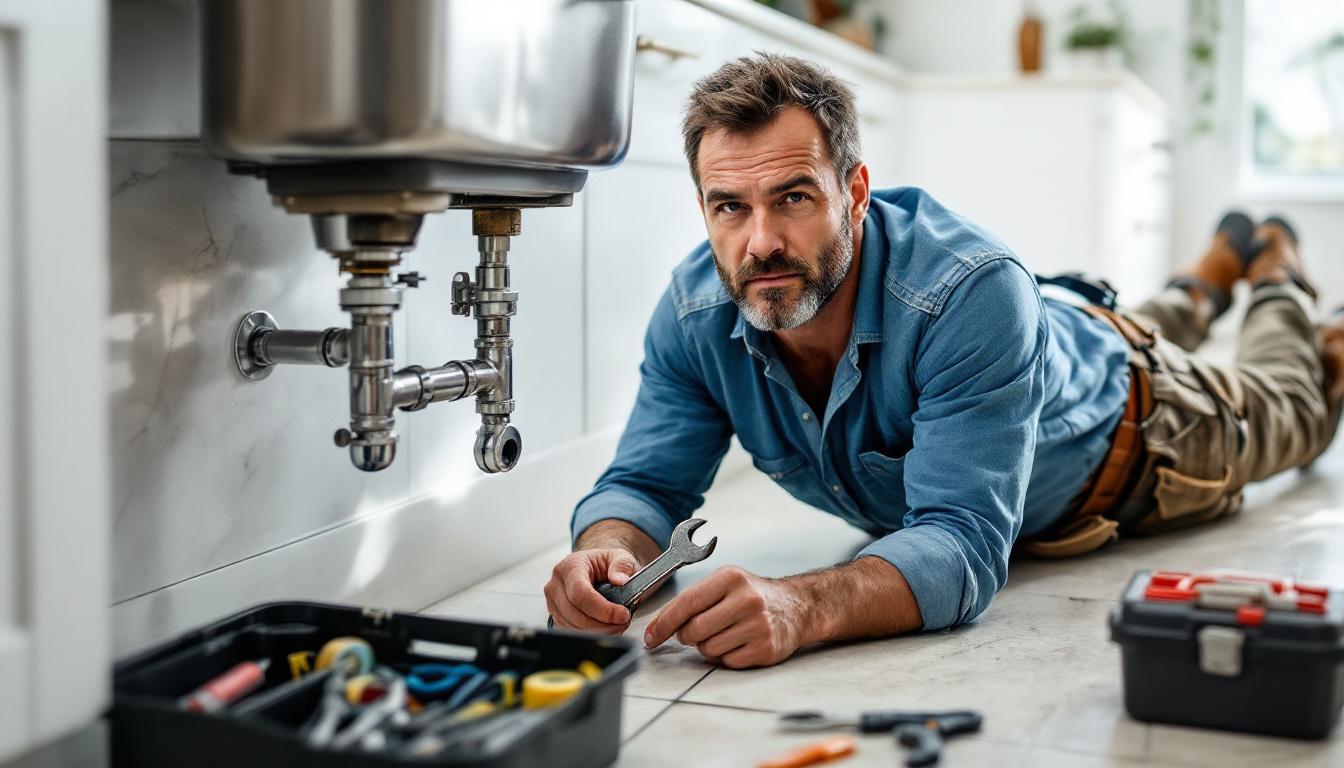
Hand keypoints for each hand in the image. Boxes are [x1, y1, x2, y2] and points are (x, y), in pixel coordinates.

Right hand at [544, 548, 640, 632]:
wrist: (596, 568)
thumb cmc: (605, 563)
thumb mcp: (620, 557)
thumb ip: (623, 565)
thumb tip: (620, 580)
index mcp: (570, 566)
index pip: (580, 593)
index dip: (602, 608)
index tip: (622, 615)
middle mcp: (556, 584)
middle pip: (575, 613)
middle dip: (602, 624)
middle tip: (623, 623)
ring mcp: (553, 601)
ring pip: (572, 626)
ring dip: (597, 631)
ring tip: (617, 625)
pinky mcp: (556, 615)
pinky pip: (570, 631)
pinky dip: (589, 634)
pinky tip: (605, 628)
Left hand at [642, 566, 810, 668]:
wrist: (797, 608)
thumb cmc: (751, 596)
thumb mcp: (725, 583)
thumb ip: (694, 599)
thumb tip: (657, 627)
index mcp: (731, 578)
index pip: (687, 603)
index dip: (663, 623)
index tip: (651, 637)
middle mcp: (746, 599)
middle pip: (695, 630)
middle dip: (687, 636)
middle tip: (694, 632)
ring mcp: (758, 625)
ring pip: (709, 648)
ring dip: (708, 646)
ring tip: (724, 633)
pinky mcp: (766, 648)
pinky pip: (728, 661)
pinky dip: (726, 656)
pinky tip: (738, 642)